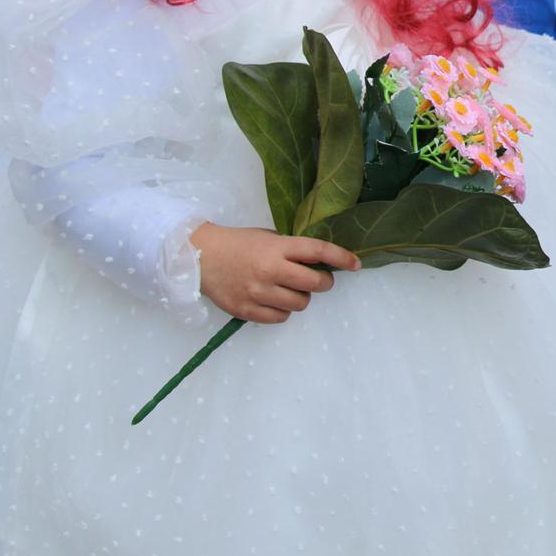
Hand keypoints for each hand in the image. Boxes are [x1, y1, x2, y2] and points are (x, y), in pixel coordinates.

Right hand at [190, 222, 359, 323]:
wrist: (200, 257)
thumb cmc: (238, 243)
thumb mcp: (267, 237)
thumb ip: (291, 249)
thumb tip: (319, 262)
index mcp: (276, 247)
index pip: (318, 251)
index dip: (341, 258)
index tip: (356, 264)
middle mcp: (270, 270)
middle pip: (315, 284)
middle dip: (323, 282)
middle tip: (319, 280)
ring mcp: (258, 293)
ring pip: (300, 305)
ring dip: (301, 298)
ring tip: (288, 289)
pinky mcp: (247, 311)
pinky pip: (280, 318)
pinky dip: (282, 311)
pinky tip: (273, 300)